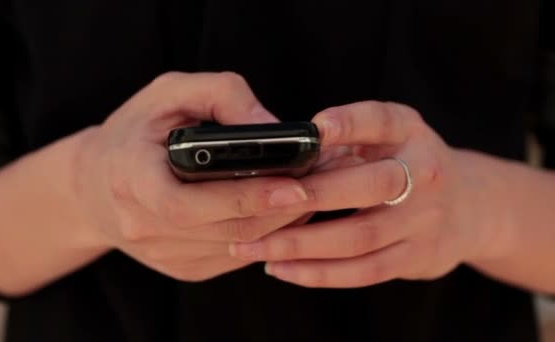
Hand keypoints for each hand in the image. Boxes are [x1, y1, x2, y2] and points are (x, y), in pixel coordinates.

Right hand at [74, 72, 310, 281]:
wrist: (96, 183)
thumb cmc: (136, 131)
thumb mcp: (169, 92)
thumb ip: (221, 95)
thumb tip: (272, 126)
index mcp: (131, 178)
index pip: (187, 204)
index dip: (244, 197)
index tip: (295, 184)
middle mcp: (142, 226)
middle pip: (225, 231)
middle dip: (281, 210)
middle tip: (325, 185)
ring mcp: (162, 254)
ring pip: (237, 248)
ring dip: (283, 223)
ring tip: (315, 192)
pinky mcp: (181, 268)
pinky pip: (234, 256)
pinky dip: (266, 234)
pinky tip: (284, 209)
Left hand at [230, 101, 502, 287]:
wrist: (468, 207)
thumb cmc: (404, 165)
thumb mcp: (383, 139)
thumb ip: (339, 145)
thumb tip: (278, 162)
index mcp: (409, 133)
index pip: (380, 121)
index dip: (348, 123)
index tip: (312, 128)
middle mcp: (424, 173)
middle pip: (369, 186)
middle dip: (311, 196)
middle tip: (258, 203)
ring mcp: (425, 220)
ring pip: (359, 237)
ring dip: (302, 245)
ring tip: (254, 247)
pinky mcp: (417, 257)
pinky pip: (364, 271)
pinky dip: (320, 273)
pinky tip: (282, 269)